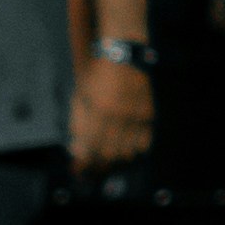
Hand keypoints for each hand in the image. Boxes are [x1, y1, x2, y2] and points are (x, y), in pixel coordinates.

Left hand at [68, 54, 155, 173]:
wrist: (123, 56)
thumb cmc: (96, 75)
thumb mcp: (80, 95)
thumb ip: (78, 123)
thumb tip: (76, 149)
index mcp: (98, 110)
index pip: (90, 146)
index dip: (83, 161)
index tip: (79, 168)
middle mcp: (118, 115)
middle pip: (108, 152)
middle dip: (98, 164)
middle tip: (92, 169)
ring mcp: (135, 115)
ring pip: (127, 151)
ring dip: (115, 160)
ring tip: (108, 161)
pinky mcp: (148, 113)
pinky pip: (143, 142)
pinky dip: (134, 150)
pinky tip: (127, 150)